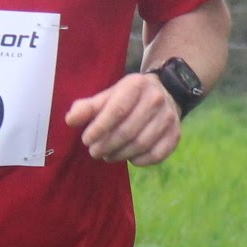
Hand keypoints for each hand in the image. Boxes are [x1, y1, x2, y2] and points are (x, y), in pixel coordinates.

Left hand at [66, 72, 181, 164]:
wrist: (164, 94)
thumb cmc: (128, 98)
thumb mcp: (109, 95)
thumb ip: (88, 107)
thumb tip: (71, 120)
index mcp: (137, 85)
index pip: (116, 111)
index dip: (99, 128)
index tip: (86, 140)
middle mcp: (156, 99)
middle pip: (128, 130)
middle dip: (106, 145)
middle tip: (94, 152)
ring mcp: (169, 118)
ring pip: (141, 144)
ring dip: (120, 154)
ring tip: (108, 155)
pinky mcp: (176, 134)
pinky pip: (156, 155)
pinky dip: (139, 160)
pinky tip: (128, 158)